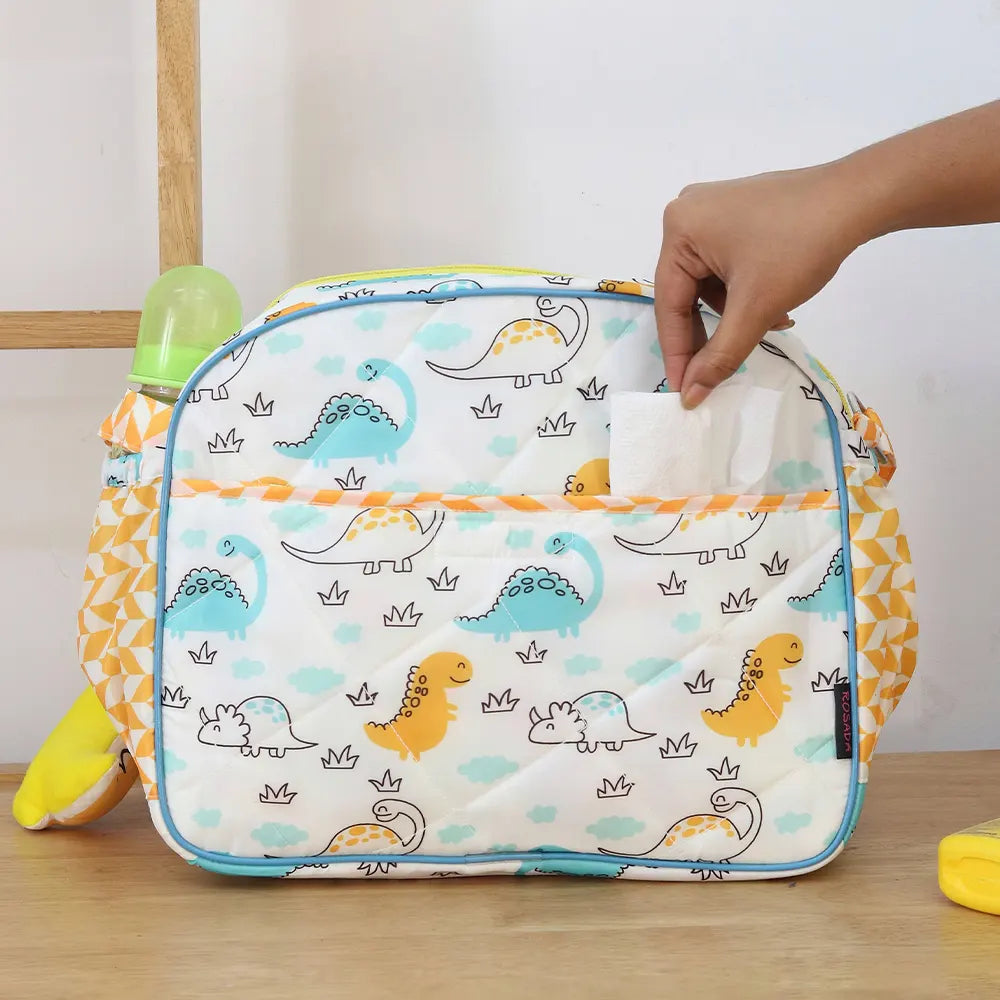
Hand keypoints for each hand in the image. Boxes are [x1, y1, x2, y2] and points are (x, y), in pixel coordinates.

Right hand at [654, 164, 864, 406]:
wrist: (858, 198)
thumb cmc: (800, 247)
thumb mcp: (755, 307)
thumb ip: (720, 355)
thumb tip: (691, 395)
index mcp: (679, 230)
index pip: (669, 305)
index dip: (677, 353)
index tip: (684, 392)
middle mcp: (686, 215)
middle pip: (687, 293)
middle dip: (711, 332)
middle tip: (719, 372)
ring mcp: (712, 211)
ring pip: (708, 283)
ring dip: (734, 313)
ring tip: (770, 324)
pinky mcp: (736, 214)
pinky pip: (725, 265)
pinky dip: (744, 291)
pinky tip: (773, 304)